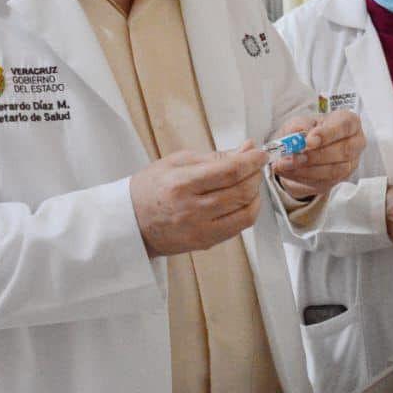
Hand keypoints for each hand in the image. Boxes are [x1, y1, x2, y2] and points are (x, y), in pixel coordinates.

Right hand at [129, 142, 267, 257]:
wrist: (131, 222)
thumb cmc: (151, 188)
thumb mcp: (178, 162)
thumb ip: (215, 156)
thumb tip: (247, 148)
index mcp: (181, 184)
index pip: (229, 172)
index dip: (251, 161)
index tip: (261, 154)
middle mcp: (191, 209)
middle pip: (241, 192)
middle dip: (255, 176)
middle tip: (255, 166)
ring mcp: (200, 230)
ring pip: (246, 212)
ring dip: (255, 195)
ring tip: (249, 183)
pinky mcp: (205, 243)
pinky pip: (239, 227)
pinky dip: (248, 211)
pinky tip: (242, 201)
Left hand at [273, 110, 364, 199]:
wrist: (306, 147)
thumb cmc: (309, 130)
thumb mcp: (301, 121)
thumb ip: (300, 127)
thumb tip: (299, 137)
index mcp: (349, 121)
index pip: (345, 126)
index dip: (328, 134)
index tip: (308, 141)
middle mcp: (355, 142)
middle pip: (343, 151)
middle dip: (314, 155)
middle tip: (292, 156)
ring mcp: (350, 163)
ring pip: (333, 170)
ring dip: (306, 169)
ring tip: (285, 165)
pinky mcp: (340, 179)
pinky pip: (324, 181)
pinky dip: (303, 177)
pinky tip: (288, 171)